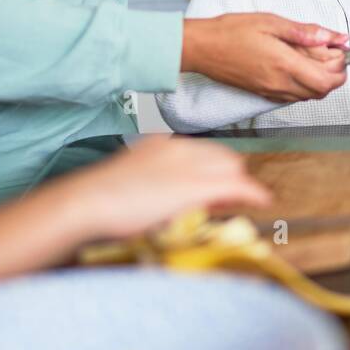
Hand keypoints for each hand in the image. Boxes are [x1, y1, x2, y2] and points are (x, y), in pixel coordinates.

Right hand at [59, 135, 270, 241]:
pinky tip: (262, 201)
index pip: (203, 151)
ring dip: (236, 186)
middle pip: (223, 158)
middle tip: (224, 200)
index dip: (213, 171)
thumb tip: (173, 197)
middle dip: (228, 177)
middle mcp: (179, 148)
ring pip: (232, 168)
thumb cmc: (99, 199)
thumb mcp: (131, 181)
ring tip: (235, 204)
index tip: (213, 189)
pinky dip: (252, 193)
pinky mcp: (196, 186)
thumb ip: (154, 182)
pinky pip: (237, 186)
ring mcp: (189, 165)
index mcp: (162, 144)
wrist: (86, 203)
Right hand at [182, 14, 348, 102]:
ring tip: (315, 60)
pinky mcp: (262, 93)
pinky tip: (298, 68)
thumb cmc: (231, 31)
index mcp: (284, 64)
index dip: (341, 69)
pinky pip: (292, 97)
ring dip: (319, 82)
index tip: (341, 52)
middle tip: (332, 55)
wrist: (202, 48)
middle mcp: (279, 83)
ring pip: (308, 97)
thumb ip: (305, 32)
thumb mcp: (271, 21)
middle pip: (321, 92)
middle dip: (334, 76)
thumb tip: (334, 36)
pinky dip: (303, 86)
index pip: (326, 80)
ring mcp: (270, 91)